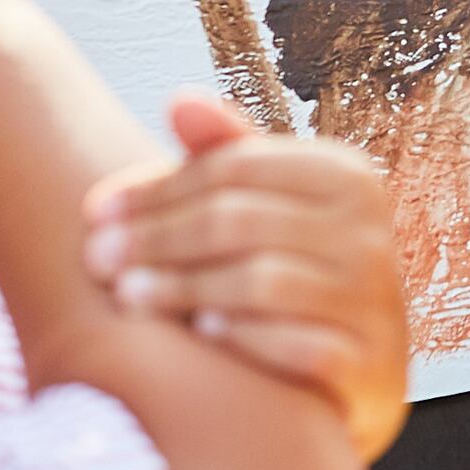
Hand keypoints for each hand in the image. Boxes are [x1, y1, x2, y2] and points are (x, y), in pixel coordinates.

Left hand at [85, 94, 413, 459]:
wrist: (365, 369)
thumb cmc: (301, 271)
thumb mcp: (274, 207)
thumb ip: (227, 155)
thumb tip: (178, 100)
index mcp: (346, 177)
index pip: (235, 166)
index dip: (157, 186)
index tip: (95, 210)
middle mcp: (369, 232)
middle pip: (240, 221)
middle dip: (157, 238)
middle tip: (94, 259)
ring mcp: (374, 300)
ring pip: (264, 281)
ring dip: (184, 288)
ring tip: (126, 296)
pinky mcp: (371, 364)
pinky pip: (302, 345)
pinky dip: (247, 337)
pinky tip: (202, 336)